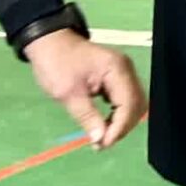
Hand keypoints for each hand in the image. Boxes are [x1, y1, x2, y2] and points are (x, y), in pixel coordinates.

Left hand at [23, 28, 146, 148]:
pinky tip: (104, 123)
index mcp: (116, 69)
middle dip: (123, 127)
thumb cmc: (56, 63)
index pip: (129, 104)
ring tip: (102, 136)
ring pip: (133, 104)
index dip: (119, 128)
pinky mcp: (116, 77)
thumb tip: (100, 139)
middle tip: (101, 143)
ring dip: (121, 122)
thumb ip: (86, 116)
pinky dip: (118, 114)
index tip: (102, 144)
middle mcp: (125, 70)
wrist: (48, 41)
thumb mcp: (67, 92)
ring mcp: (122, 72)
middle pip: (137, 105)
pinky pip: (125, 99)